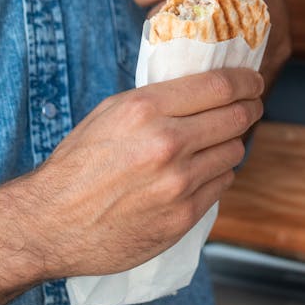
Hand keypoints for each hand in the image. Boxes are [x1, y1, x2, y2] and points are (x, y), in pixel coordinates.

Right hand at [26, 68, 263, 277]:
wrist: (50, 223)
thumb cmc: (78, 164)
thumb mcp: (111, 113)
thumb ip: (158, 100)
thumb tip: (204, 89)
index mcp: (145, 110)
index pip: (218, 86)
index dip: (245, 80)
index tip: (253, 80)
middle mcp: (166, 144)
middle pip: (235, 118)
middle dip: (249, 108)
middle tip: (251, 105)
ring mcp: (178, 184)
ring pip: (233, 152)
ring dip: (230, 144)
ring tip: (217, 142)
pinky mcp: (183, 217)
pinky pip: (221, 185)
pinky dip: (216, 175)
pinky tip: (200, 172)